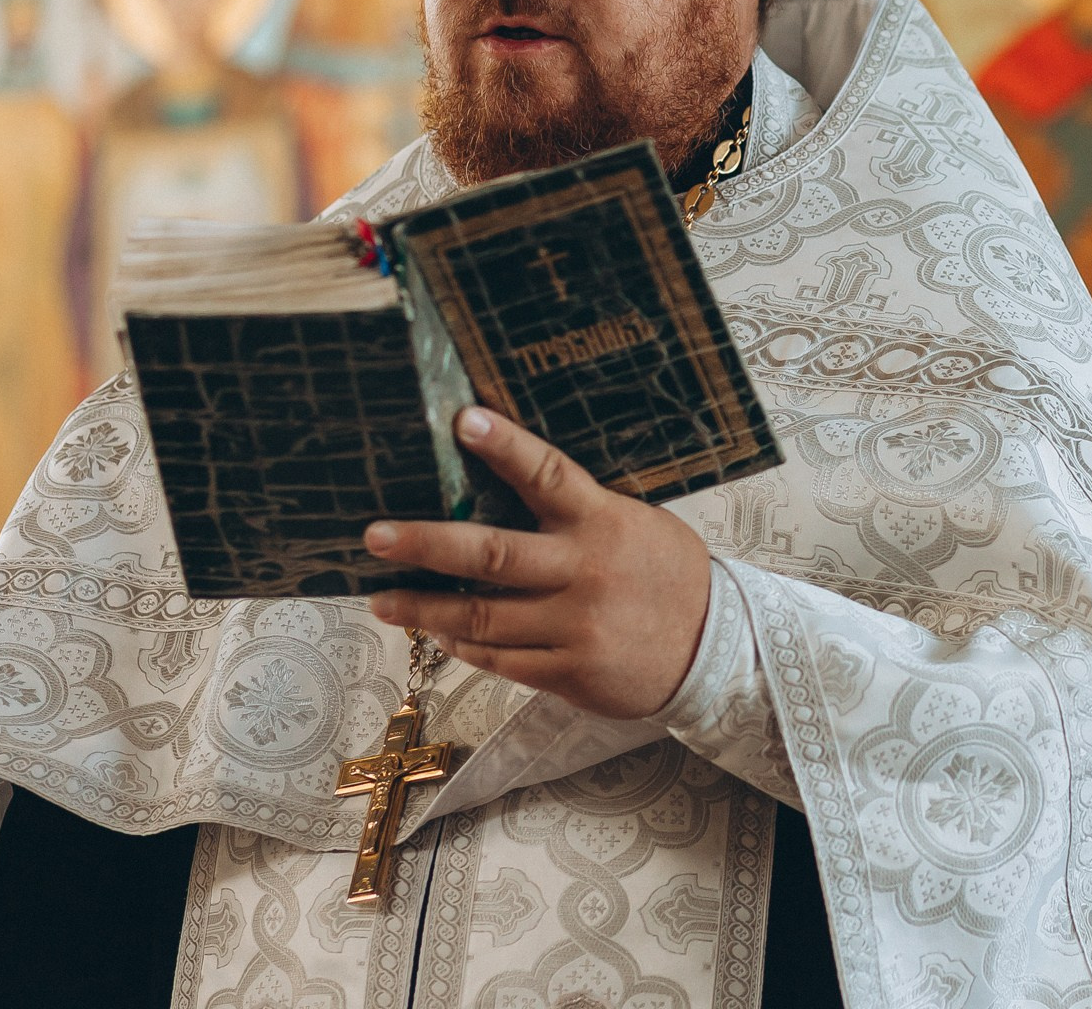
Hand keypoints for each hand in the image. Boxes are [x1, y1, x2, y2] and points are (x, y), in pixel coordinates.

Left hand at [365, 406, 711, 718]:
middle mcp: (586, 572)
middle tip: (375, 536)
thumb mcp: (638, 526)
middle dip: (426, 544)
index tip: (464, 420)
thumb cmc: (669, 575)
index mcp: (604, 523)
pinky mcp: (570, 671)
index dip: (507, 447)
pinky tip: (442, 635)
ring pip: (482, 617)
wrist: (716, 649)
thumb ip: (581, 514)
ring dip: (425, 607)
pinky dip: (466, 646)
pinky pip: (503, 659)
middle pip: (493, 556)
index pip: (550, 475)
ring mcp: (576, 626)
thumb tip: (509, 491)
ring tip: (382, 599)